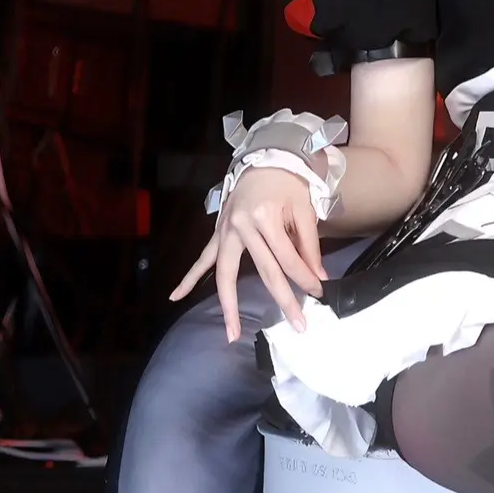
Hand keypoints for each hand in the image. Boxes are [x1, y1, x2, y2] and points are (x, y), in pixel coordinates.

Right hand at [170, 167, 325, 341]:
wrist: (265, 158)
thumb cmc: (288, 184)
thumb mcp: (304, 209)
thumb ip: (309, 245)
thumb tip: (318, 277)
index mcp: (266, 217)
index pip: (288, 258)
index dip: (304, 278)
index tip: (318, 294)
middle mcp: (242, 226)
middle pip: (263, 271)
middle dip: (282, 300)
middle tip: (297, 325)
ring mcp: (226, 231)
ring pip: (225, 274)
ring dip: (229, 306)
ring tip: (231, 334)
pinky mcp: (218, 232)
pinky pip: (202, 258)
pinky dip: (189, 278)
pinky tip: (175, 296)